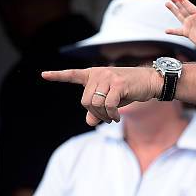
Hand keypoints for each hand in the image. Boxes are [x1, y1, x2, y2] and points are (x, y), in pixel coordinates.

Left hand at [41, 66, 161, 125]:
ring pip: (95, 104)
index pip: (73, 74)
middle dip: (94, 113)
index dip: (58, 76)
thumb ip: (97, 110)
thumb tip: (89, 121)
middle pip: (85, 101)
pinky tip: (117, 118)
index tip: (44, 75)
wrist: (150, 81)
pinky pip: (108, 105)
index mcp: (94, 74)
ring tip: (112, 118)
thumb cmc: (129, 90)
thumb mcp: (111, 100)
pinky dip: (111, 115)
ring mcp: (108, 77)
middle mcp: (99, 73)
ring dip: (103, 116)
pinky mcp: (118, 84)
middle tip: (105, 118)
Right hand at [165, 0, 195, 48]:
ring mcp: (189, 25)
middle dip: (177, 2)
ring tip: (167, 3)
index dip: (183, 1)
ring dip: (173, 10)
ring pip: (179, 16)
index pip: (189, 6)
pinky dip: (172, 31)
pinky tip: (166, 30)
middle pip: (183, 9)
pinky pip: (178, 31)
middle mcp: (192, 18)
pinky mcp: (187, 32)